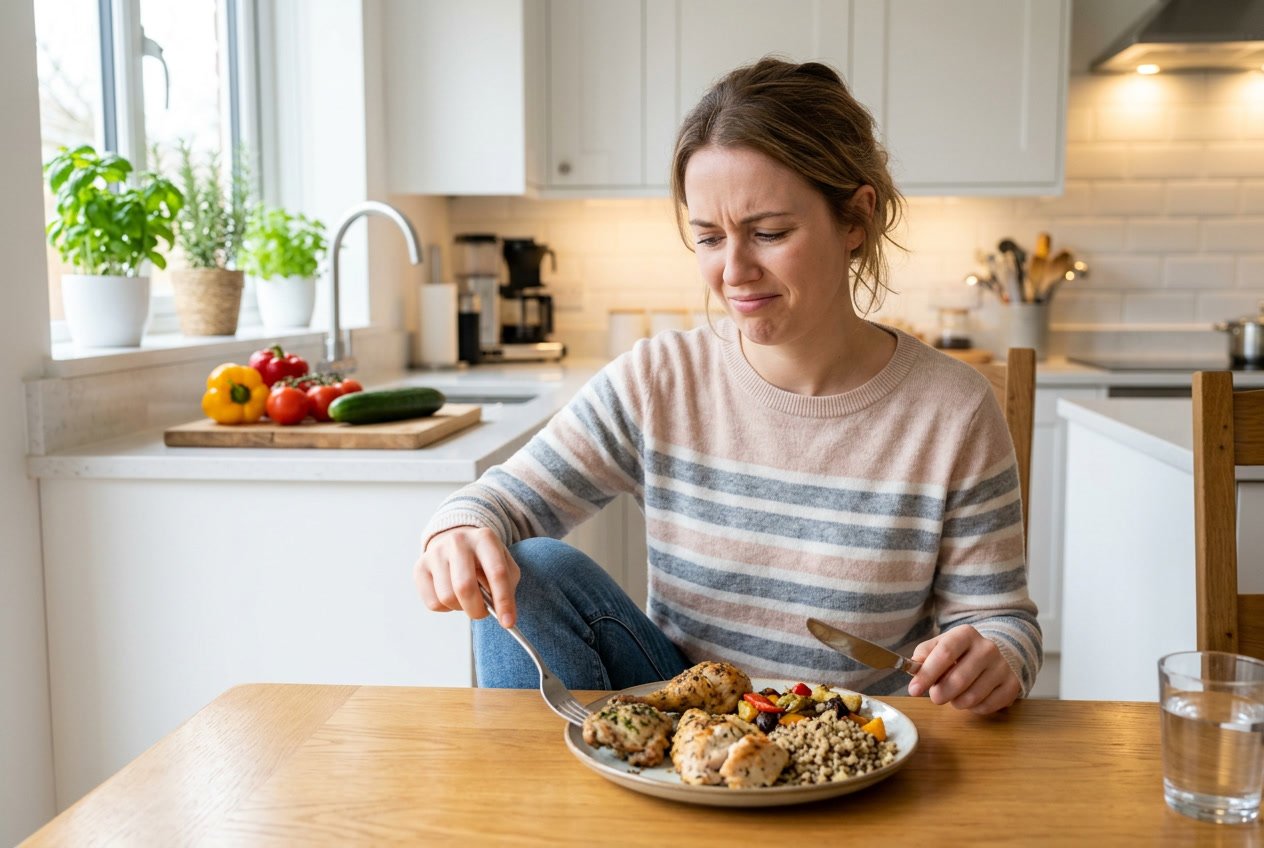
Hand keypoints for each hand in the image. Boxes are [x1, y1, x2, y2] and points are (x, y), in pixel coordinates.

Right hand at [414, 526, 519, 626]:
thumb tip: (503, 615)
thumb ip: (507, 586)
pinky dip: (446, 608)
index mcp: (485, 538)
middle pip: (465, 587)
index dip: (504, 601)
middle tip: (482, 613)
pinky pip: (433, 603)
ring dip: (461, 607)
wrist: (456, 540)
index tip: (508, 623)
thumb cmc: (484, 558)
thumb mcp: (504, 563)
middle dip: (477, 609)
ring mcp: (436, 553)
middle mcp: (458, 542)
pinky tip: (452, 594)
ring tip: (467, 598)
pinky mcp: (420, 567)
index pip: (496, 573)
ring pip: (447, 597)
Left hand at [906, 625, 1021, 714]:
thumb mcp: (941, 645)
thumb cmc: (961, 652)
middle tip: (935, 697)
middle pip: (958, 679)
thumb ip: (924, 654)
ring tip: (954, 695)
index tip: (914, 690)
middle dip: (940, 693)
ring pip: (972, 697)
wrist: (997, 653)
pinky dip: (973, 708)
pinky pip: (986, 707)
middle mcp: (987, 648)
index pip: (944, 653)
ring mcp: (1002, 667)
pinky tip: (971, 698)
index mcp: (966, 634)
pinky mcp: (1012, 686)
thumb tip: (913, 667)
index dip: (927, 674)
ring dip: (956, 702)